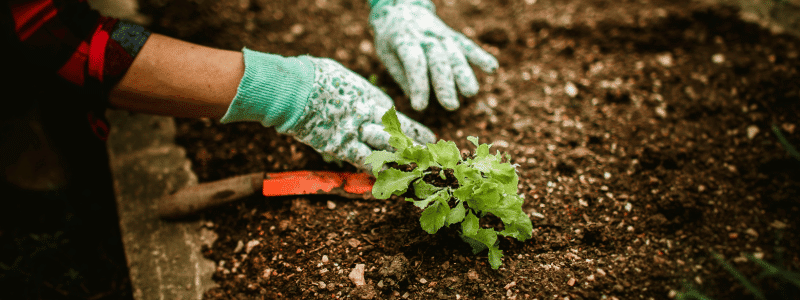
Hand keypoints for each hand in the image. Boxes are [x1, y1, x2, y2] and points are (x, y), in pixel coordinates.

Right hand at [284, 57, 435, 169]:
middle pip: (398, 133)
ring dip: (402, 160)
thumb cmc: (313, 76)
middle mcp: (369, 114)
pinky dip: (375, 171)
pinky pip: (364, 161)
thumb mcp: (341, 78)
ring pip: (387, 149)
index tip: (424, 136)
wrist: (295, 88)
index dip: (410, 128)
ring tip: (416, 170)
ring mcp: (357, 131)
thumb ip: (353, 91)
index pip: (395, 116)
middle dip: (415, 145)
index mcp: (369, 96)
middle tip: (430, 155)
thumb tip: (355, 95)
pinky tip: (388, 179)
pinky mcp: (341, 146)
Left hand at [369, 0, 498, 110]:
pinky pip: (467, 45)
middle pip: (438, 59)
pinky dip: (480, 56)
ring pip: (455, 53)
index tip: (419, 106)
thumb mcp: (386, 54)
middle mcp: (425, 36)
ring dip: (464, 73)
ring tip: (470, 93)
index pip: (413, 62)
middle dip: (445, 83)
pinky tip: (492, 68)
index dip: (418, 84)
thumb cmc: (391, 38)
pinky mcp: (452, 36)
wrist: (401, 8)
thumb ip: (401, 75)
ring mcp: (441, 34)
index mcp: (403, 40)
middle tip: (450, 105)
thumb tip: (416, 98)